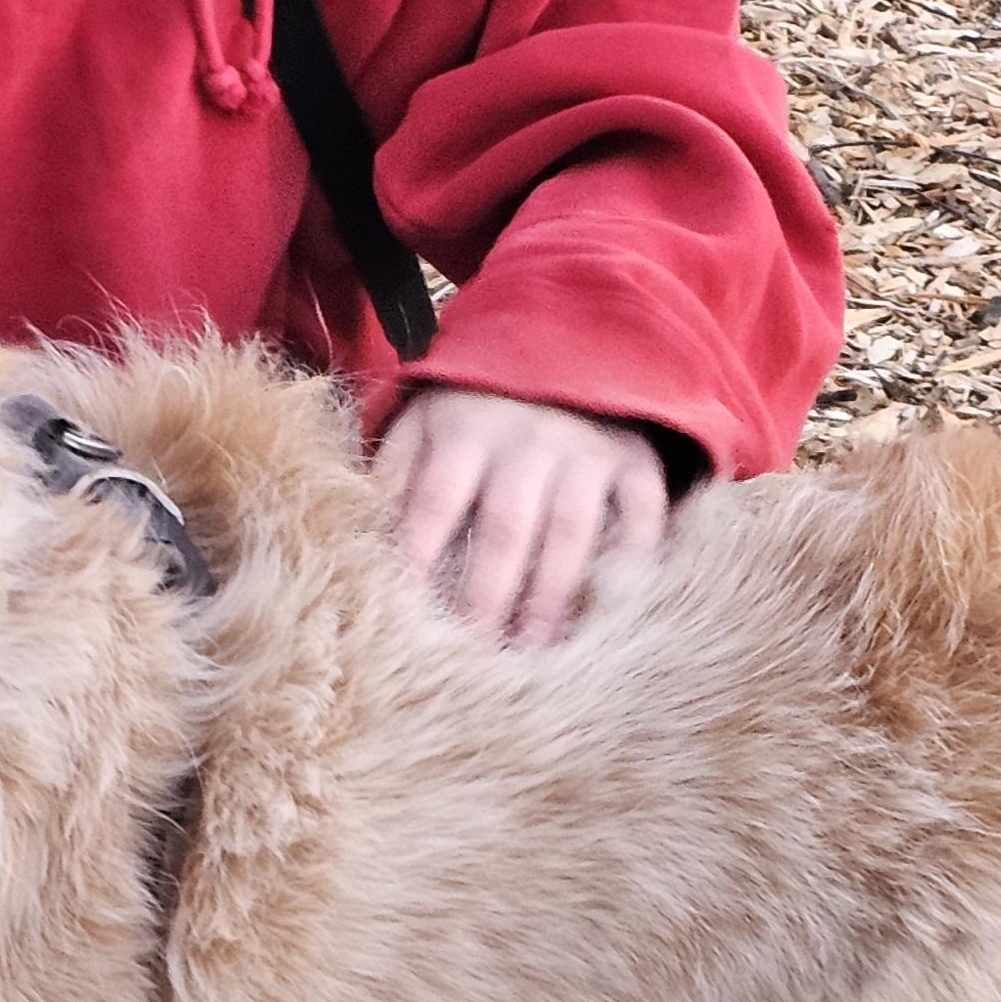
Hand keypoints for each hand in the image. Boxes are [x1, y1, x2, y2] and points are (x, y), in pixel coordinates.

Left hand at [376, 388, 670, 644]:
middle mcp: (527, 438)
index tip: (404, 615)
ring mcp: (586, 450)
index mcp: (464, 429)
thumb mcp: (425, 420)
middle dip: (486, 595)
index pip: (435, 502)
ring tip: (534, 649)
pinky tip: (613, 610)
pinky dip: (633, 562)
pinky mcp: (635, 460)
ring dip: (551, 594)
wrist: (571, 349)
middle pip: (504, 526)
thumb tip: (358, 536)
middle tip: (473, 652)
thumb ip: (393, 472)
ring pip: (570, 530)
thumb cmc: (479, 405)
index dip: (419, 558)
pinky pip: (641, 516)